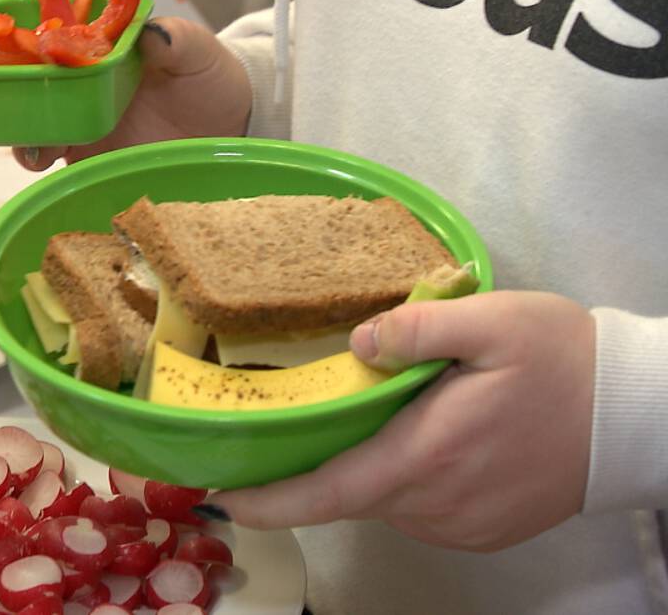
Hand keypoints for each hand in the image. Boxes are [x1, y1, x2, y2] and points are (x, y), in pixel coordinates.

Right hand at [13, 17, 251, 169]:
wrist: (228, 126)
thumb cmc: (208, 78)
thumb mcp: (196, 53)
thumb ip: (174, 40)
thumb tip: (153, 34)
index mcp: (100, 51)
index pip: (54, 43)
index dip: (33, 48)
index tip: (31, 56)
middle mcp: (83, 86)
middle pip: (32, 89)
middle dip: (16, 99)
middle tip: (21, 113)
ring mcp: (83, 125)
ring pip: (36, 129)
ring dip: (26, 138)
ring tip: (36, 151)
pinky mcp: (90, 161)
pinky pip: (58, 166)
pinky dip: (45, 168)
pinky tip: (46, 170)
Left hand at [207, 291, 596, 551]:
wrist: (638, 415)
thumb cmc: (563, 361)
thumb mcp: (492, 320)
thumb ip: (415, 329)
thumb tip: (359, 343)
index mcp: (425, 455)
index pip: (327, 492)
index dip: (271, 501)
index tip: (225, 497)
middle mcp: (434, 504)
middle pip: (350, 492)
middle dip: (317, 464)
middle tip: (301, 420)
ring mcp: (460, 525)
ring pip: (384, 499)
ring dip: (369, 465)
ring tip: (381, 415)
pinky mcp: (481, 531)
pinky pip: (418, 508)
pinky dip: (404, 477)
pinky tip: (424, 437)